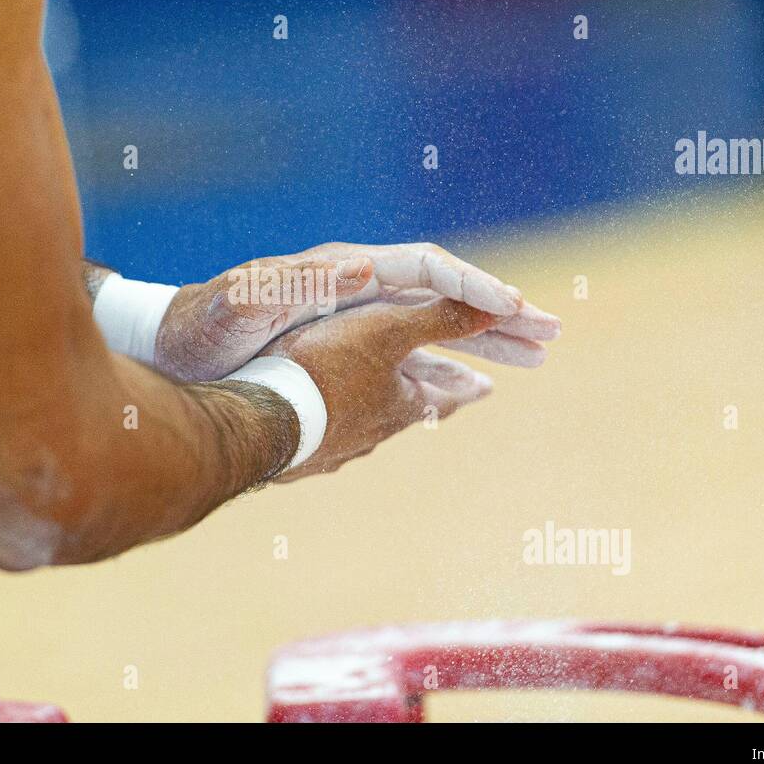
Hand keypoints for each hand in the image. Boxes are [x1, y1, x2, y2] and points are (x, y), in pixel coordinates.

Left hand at [153, 242, 560, 380]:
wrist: (170, 350)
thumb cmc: (204, 327)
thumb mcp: (247, 301)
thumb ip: (299, 283)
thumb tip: (363, 264)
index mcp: (342, 270)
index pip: (425, 267)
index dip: (473, 285)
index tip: (516, 307)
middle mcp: (356, 288)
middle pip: (443, 295)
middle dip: (499, 314)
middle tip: (551, 335)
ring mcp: (353, 320)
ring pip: (434, 328)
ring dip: (484, 344)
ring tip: (532, 359)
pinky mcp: (343, 350)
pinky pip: (409, 359)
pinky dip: (444, 373)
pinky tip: (471, 392)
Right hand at [249, 296, 497, 481]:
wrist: (256, 422)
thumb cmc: (325, 370)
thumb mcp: (387, 332)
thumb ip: (441, 320)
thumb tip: (507, 308)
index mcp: (399, 404)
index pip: (446, 395)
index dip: (466, 387)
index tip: (487, 386)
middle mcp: (372, 432)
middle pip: (407, 410)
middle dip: (423, 396)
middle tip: (442, 395)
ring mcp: (334, 448)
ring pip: (364, 423)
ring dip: (374, 411)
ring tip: (375, 406)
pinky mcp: (298, 455)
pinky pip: (322, 433)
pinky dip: (329, 420)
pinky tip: (315, 421)